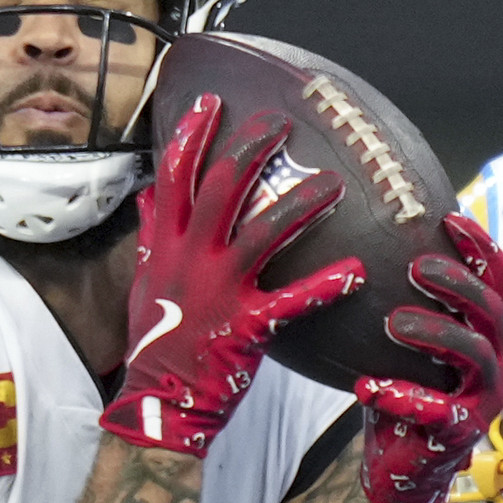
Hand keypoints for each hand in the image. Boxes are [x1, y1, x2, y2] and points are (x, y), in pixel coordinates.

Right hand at [99, 93, 362, 457]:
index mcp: (167, 244)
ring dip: (301, 204)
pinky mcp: (245, 326)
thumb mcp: (145, 279)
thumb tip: (147, 192)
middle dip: (251, 148)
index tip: (212, 101)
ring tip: (334, 184)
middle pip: (221, 187)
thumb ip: (152, 233)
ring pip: (263, 233)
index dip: (192, 134)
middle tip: (282, 122)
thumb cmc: (156, 338)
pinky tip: (357, 270)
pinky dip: (326, 285)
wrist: (159, 401)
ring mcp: (218, 290)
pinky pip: (293, 301)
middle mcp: (191, 258)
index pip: (175, 175)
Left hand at [353, 211, 502, 502]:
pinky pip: (438, 409)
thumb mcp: (405, 348)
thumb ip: (403, 306)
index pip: (497, 278)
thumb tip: (365, 250)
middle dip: (457, 282)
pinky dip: (400, 396)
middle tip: (416, 267)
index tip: (446, 217)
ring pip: (474, 353)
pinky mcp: (462, 432)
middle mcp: (496, 359)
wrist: (405, 470)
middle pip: (490, 308)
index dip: (479, 245)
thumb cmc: (404, 397)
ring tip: (393, 324)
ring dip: (435, 332)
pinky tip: (365, 387)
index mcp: (487, 333)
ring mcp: (485, 397)